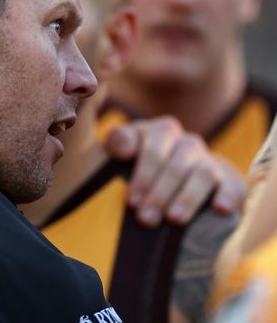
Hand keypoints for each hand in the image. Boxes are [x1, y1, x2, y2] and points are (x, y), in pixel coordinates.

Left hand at [105, 116, 245, 227]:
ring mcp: (209, 161)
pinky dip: (229, 196)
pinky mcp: (228, 180)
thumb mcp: (122, 147)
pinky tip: (219, 209)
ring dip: (188, 198)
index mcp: (162, 131)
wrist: (168, 174)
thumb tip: (125, 149)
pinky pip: (234, 185)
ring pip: (204, 174)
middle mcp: (188, 143)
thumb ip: (118, 141)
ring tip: (174, 220)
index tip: (131, 201)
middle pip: (178, 165)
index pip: (155, 150)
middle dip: (160, 194)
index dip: (144, 176)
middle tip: (146, 219)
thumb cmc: (138, 162)